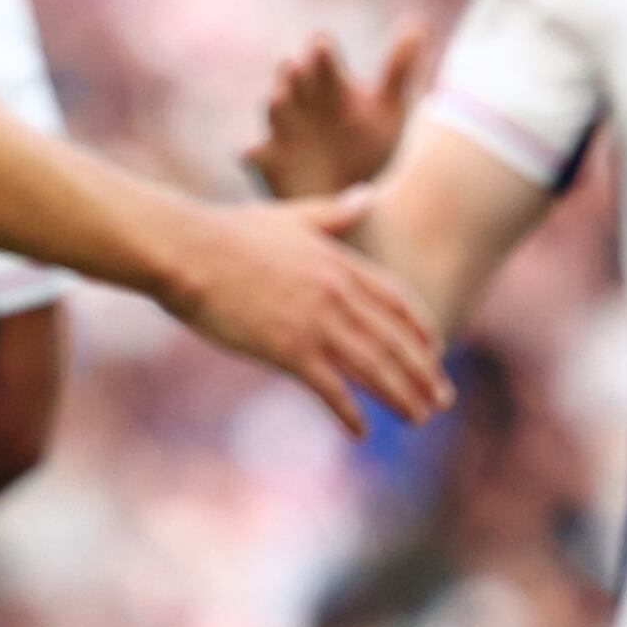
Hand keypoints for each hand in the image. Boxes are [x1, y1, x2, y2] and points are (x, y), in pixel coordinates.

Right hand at [143, 193, 448, 436]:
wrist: (187, 252)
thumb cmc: (229, 232)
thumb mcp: (290, 217)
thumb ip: (334, 212)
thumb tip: (369, 195)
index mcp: (339, 263)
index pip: (399, 300)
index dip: (422, 330)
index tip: (436, 352)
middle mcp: (337, 294)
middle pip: (395, 341)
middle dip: (423, 374)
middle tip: (439, 401)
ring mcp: (315, 323)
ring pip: (374, 368)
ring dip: (400, 396)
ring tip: (416, 418)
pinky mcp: (288, 350)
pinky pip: (331, 389)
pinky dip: (350, 413)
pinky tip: (360, 431)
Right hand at [248, 24, 429, 201]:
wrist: (349, 194)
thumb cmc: (368, 144)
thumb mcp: (390, 108)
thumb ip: (399, 67)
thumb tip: (419, 21)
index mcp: (329, 84)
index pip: (321, 57)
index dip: (320, 51)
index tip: (323, 45)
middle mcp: (301, 100)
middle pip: (291, 77)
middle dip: (292, 74)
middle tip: (296, 66)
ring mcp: (282, 129)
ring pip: (273, 109)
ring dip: (276, 104)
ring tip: (279, 99)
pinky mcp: (267, 160)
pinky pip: (255, 154)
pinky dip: (254, 152)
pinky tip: (253, 151)